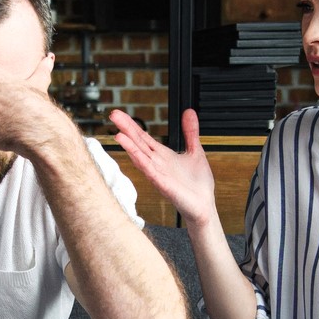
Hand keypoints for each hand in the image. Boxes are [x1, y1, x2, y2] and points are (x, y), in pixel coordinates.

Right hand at [108, 108, 219, 229]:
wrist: (204, 206)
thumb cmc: (198, 185)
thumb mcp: (196, 151)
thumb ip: (190, 132)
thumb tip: (189, 112)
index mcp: (163, 156)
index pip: (143, 137)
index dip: (132, 125)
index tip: (119, 114)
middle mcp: (157, 164)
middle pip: (138, 143)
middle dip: (126, 129)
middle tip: (113, 115)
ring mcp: (158, 175)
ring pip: (140, 157)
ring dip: (129, 146)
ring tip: (118, 134)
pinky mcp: (164, 185)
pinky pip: (150, 172)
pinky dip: (141, 162)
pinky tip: (133, 153)